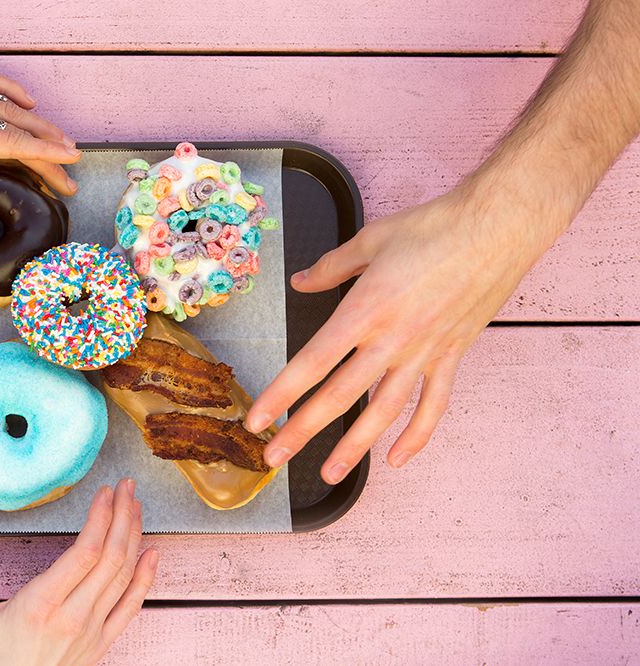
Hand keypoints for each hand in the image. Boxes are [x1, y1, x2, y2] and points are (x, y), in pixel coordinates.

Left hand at [0, 45, 80, 248]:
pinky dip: (14, 92)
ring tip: (65, 142)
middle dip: (51, 155)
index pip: (11, 146)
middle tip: (72, 177)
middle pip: (21, 134)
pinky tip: (29, 101)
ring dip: (42, 126)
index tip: (70, 162)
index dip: (44, 155)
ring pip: (13, 109)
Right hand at [0, 480, 158, 665]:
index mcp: (39, 606)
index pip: (84, 552)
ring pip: (123, 576)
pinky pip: (131, 607)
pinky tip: (152, 554)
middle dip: (122, 516)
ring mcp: (91, 632)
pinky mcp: (101, 644)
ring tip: (135, 508)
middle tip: (126, 487)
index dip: (101, 517)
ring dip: (133, 537)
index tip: (105, 493)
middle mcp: (72, 617)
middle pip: (111, 557)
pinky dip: (146, 578)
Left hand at [246, 184, 554, 482]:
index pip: (313, 362)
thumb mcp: (371, 239)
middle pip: (340, 396)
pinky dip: (416, 436)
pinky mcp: (452, 356)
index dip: (281, 394)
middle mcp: (392, 339)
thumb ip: (330, 268)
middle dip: (303, 430)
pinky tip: (396, 459)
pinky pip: (433, 405)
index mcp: (365, 310)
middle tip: (275, 457)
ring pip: (384, 411)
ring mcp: (424, 352)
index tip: (257, 419)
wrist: (499, 227)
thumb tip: (301, 282)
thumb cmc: (435, 227)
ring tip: (329, 472)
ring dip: (354, 446)